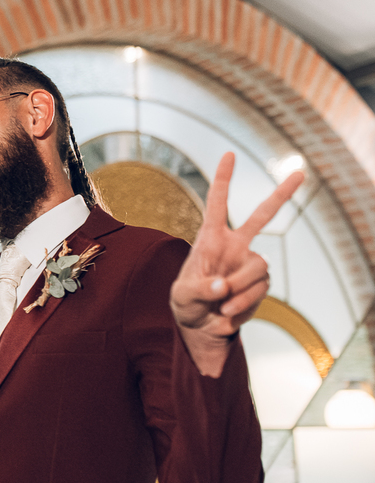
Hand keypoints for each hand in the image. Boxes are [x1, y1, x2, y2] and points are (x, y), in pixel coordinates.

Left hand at [170, 152, 302, 375]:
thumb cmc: (186, 305)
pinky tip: (228, 311)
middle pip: (262, 216)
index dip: (223, 179)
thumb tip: (223, 285)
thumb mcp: (182, 297)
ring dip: (240, 288)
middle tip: (301, 173)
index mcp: (210, 239)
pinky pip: (259, 289)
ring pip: (259, 266)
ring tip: (221, 303)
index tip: (229, 155)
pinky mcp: (260, 282)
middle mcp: (234, 246)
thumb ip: (199, 289)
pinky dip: (243, 303)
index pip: (217, 204)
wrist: (202, 327)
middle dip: (282, 195)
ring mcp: (249, 263)